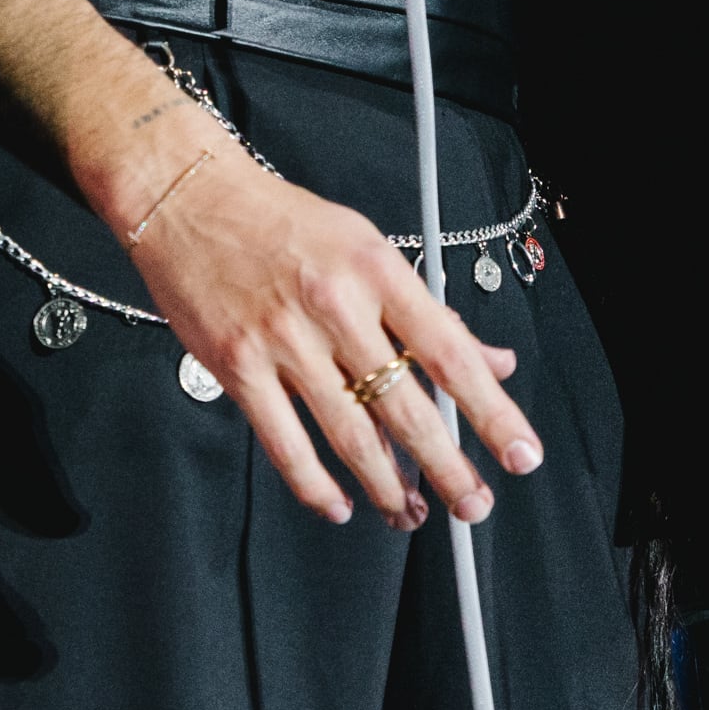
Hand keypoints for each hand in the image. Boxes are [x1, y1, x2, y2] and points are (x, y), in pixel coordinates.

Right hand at [105, 135, 539, 532]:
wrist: (189, 198)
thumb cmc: (280, 221)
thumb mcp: (366, 245)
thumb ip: (426, 308)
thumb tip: (488, 359)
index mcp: (375, 269)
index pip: (449, 352)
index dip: (491, 410)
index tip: (519, 451)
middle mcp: (333, 305)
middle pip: (405, 405)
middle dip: (447, 467)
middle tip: (474, 504)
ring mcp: (283, 339)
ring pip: (350, 434)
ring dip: (386, 485)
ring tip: (409, 511)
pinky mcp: (237, 366)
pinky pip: (286, 443)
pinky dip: (316, 485)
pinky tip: (338, 503)